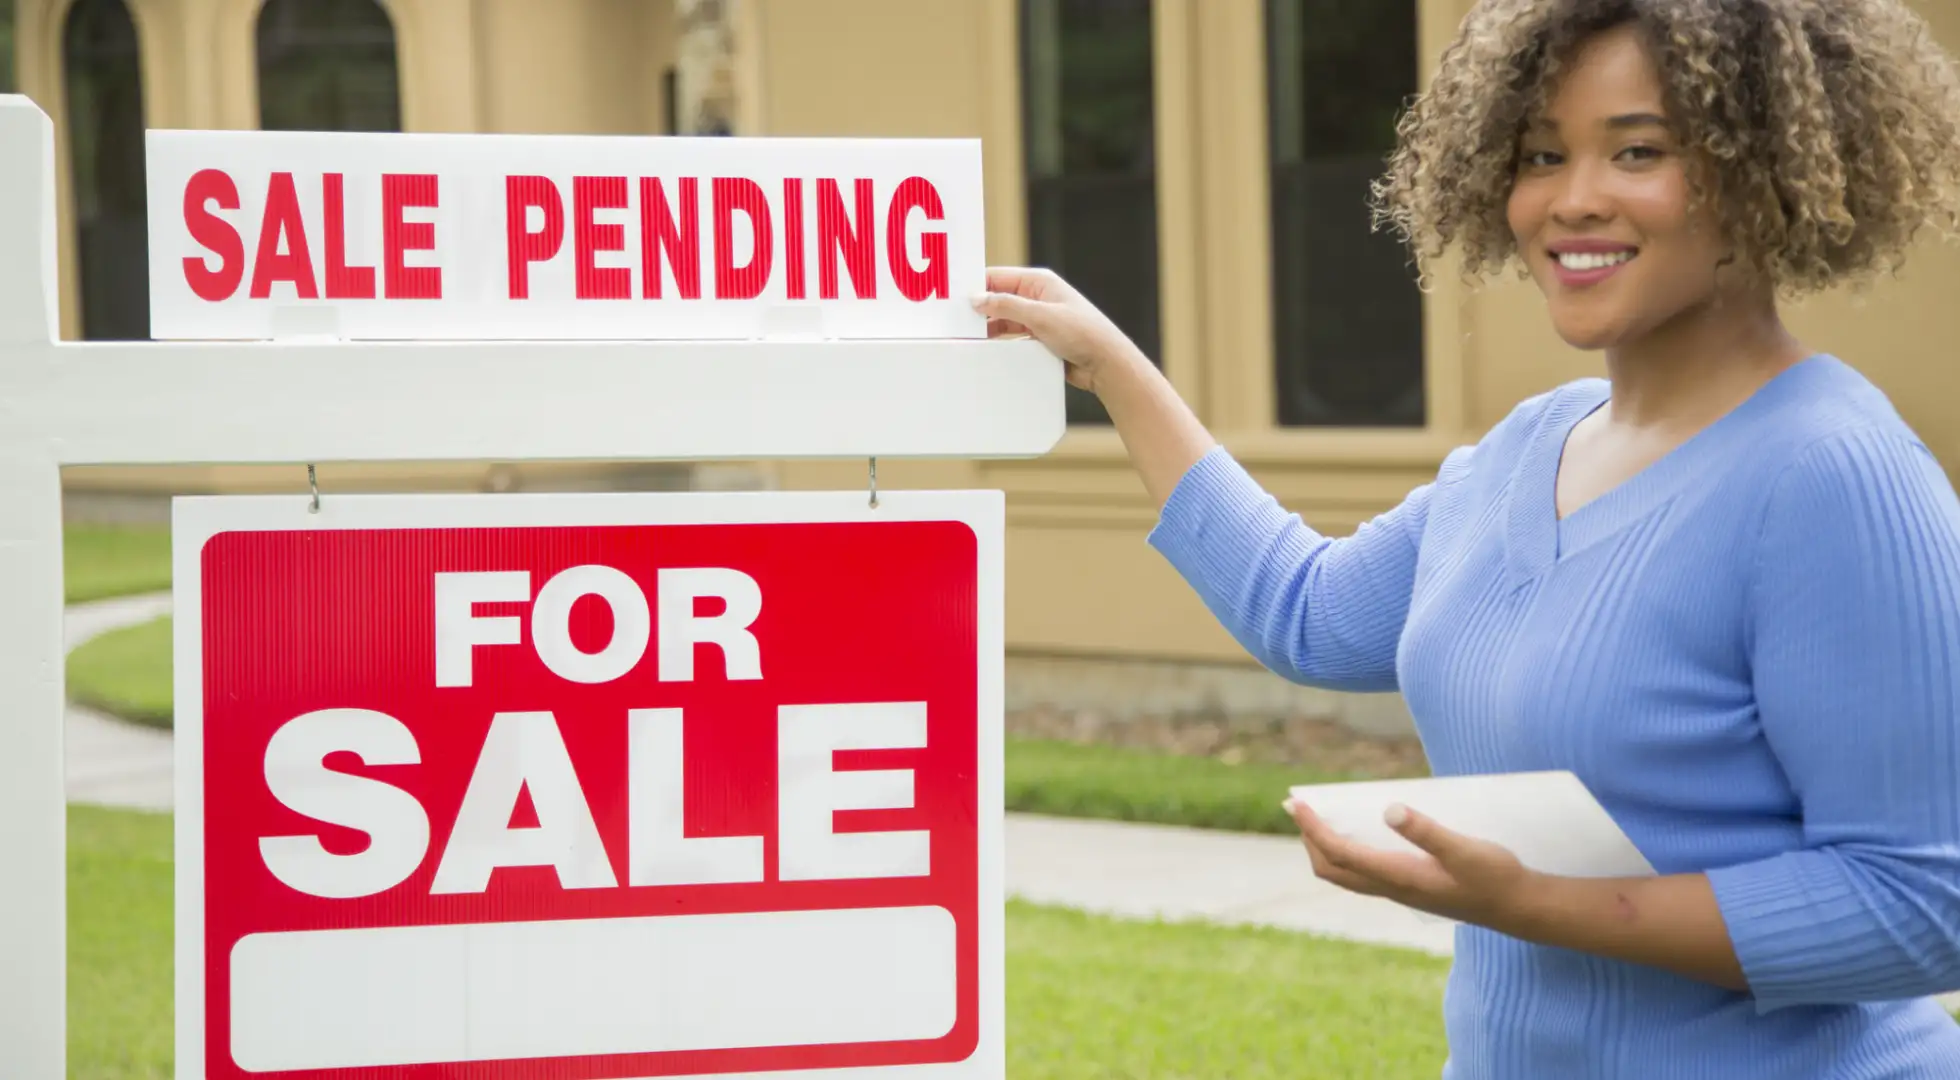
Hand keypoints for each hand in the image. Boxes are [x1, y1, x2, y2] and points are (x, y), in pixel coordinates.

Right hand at [970, 267, 1149, 394]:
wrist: (1106, 363)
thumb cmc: (1082, 332)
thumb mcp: (1040, 316)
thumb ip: (1006, 306)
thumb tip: (977, 298)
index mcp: (1039, 282)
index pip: (998, 277)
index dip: (976, 286)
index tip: (952, 298)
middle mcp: (1037, 297)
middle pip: (998, 300)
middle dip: (979, 310)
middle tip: (954, 322)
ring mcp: (1038, 319)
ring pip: (1003, 321)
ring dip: (988, 329)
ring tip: (966, 338)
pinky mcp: (1039, 339)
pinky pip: (1012, 338)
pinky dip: (1000, 343)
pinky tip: (986, 351)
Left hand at [1282, 797, 1537, 928]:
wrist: (1517, 908)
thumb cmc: (1493, 876)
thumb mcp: (1464, 849)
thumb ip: (1427, 832)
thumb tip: (1389, 810)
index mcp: (1398, 877)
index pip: (1339, 853)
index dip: (1313, 828)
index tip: (1296, 802)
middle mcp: (1392, 888)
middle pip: (1331, 869)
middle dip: (1309, 838)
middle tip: (1296, 806)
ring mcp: (1399, 891)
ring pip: (1346, 875)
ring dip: (1324, 847)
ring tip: (1316, 818)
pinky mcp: (1410, 888)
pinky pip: (1363, 873)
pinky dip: (1346, 852)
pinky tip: (1356, 832)